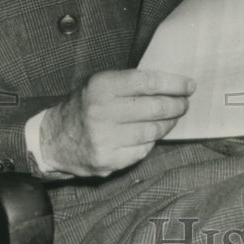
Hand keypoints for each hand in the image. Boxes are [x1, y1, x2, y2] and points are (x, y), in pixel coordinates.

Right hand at [39, 68, 194, 176]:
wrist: (54, 140)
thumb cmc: (85, 106)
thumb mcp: (99, 84)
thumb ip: (129, 82)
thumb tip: (170, 82)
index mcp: (101, 86)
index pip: (148, 82)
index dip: (173, 84)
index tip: (189, 86)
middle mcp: (102, 112)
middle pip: (155, 108)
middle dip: (176, 105)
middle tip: (184, 103)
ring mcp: (106, 139)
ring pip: (152, 131)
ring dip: (168, 124)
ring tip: (172, 118)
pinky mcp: (109, 160)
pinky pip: (143, 150)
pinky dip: (151, 141)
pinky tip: (152, 134)